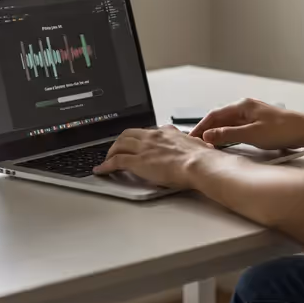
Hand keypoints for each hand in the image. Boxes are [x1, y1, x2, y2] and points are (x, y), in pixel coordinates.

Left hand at [94, 126, 214, 188]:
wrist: (199, 164)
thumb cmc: (201, 158)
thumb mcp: (196, 146)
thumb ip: (191, 145)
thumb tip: (199, 148)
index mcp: (167, 132)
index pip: (147, 131)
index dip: (138, 137)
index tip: (136, 142)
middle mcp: (153, 137)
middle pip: (128, 134)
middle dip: (119, 142)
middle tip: (116, 149)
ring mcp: (144, 148)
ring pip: (119, 145)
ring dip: (111, 152)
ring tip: (107, 160)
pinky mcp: (137, 161)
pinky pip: (116, 161)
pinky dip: (106, 165)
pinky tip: (102, 170)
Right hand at [190, 99, 303, 149]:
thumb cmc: (283, 130)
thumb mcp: (252, 135)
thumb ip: (228, 135)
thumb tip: (209, 135)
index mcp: (243, 106)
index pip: (215, 115)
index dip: (201, 127)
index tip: (192, 137)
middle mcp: (246, 108)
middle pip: (220, 119)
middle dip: (207, 130)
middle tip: (196, 143)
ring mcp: (252, 115)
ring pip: (228, 124)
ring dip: (217, 134)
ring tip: (207, 146)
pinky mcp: (258, 124)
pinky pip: (237, 128)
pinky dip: (228, 136)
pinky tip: (225, 144)